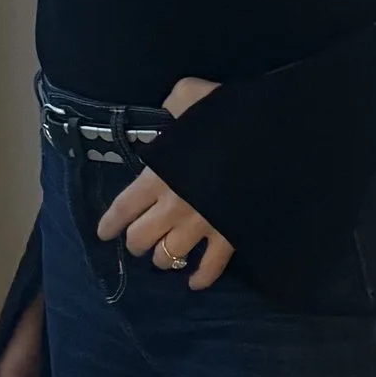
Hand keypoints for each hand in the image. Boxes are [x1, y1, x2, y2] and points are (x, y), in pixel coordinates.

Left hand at [96, 77, 233, 285]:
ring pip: (168, 257)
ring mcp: (201, 225)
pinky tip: (194, 282)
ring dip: (163, 258)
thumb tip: (171, 109)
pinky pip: (211, 267)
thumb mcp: (192, 94)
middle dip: (135, 242)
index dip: (110, 223)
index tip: (104, 232)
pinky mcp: (229, 236)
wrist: (272, 141)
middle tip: (139, 239)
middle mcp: (173, 206)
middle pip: (140, 239)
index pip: (123, 207)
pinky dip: (201, 278)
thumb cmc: (228, 116)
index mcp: (158, 174)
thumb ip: (175, 103)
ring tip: (164, 255)